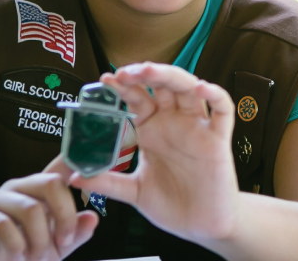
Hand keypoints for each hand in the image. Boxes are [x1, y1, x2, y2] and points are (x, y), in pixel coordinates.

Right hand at [0, 157, 97, 260]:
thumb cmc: (20, 251)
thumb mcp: (54, 246)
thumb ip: (75, 233)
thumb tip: (92, 217)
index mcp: (39, 188)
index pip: (60, 166)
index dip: (78, 159)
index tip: (97, 164)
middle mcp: (19, 187)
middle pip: (51, 183)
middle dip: (65, 216)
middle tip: (63, 242)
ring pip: (31, 209)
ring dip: (40, 239)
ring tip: (36, 256)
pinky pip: (3, 225)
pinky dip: (16, 245)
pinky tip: (17, 255)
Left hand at [69, 62, 239, 247]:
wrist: (201, 225)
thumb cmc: (172, 204)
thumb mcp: (133, 192)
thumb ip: (107, 183)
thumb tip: (74, 177)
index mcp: (153, 130)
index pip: (137, 99)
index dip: (123, 87)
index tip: (105, 80)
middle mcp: (175, 123)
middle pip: (162, 86)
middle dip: (144, 74)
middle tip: (125, 72)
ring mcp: (197, 128)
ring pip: (189, 89)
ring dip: (171, 76)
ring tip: (150, 71)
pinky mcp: (218, 140)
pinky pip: (223, 110)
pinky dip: (215, 95)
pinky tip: (201, 88)